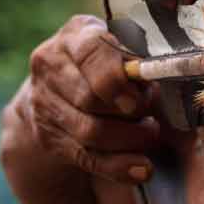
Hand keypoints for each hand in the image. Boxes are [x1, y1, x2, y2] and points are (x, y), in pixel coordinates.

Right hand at [17, 14, 161, 183]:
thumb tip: (159, 73)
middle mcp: (51, 66)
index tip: (138, 98)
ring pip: (90, 131)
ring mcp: (44, 103)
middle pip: (91, 98)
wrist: (61, 86)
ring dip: (129, 138)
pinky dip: (118, 166)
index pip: (92, 53)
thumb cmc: (108, 60)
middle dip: (130, 111)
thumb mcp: (122, 46)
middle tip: (151, 114)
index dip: (117, 79)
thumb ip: (138, 56)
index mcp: (75, 35)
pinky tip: (142, 169)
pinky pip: (87, 157)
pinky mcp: (48, 136)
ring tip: (150, 133)